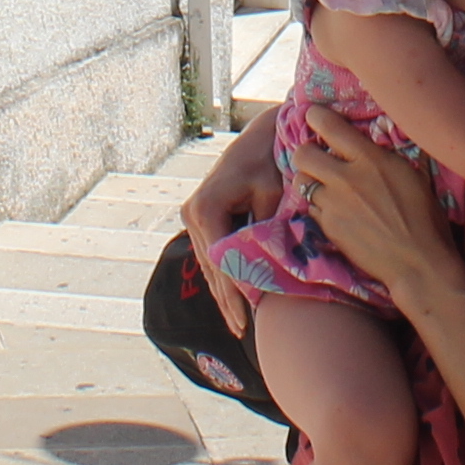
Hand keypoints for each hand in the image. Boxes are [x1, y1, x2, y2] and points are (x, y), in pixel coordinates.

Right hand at [181, 148, 279, 311]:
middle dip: (228, 299)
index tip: (248, 318)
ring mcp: (193, 215)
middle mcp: (193, 213)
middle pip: (212, 267)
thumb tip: (264, 271)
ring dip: (224, 292)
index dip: (234, 292)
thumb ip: (263, 232)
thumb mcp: (271, 194)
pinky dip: (223, 275)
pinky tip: (233, 298)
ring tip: (239, 323)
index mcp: (206, 208)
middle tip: (244, 331)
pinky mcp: (201, 217)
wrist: (261, 133)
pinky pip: (211, 253)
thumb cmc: (270, 160)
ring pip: (210, 264)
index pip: (221, 261)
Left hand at [286, 104, 463, 310]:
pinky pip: (310, 208)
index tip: (314, 116)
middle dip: (307, 152)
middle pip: (303, 153)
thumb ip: (382, 157)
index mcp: (371, 159)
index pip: (330, 127)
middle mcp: (346, 178)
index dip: (317, 117)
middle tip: (318, 158)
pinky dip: (317, 206)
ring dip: (308, 181)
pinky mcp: (328, 228)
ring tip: (322, 186)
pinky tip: (332, 210)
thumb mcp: (411, 175)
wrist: (418, 263)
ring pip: (301, 182)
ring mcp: (333, 205)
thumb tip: (367, 144)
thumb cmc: (425, 218)